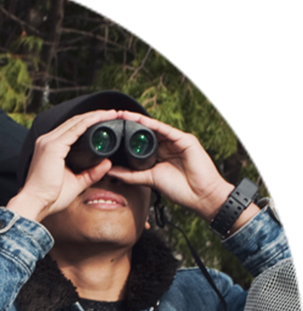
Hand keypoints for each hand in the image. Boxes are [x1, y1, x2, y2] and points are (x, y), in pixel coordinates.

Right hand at [6, 109, 120, 223]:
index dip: (90, 122)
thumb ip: (91, 173)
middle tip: (113, 115)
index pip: (71, 128)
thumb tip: (107, 164)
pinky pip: (76, 128)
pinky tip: (102, 118)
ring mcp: (49, 142)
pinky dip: (90, 121)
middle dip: (95, 116)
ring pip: (76, 121)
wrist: (35, 203)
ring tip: (112, 114)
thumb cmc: (50, 197)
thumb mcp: (76, 183)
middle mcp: (47, 141)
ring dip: (96, 115)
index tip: (107, 122)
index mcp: (50, 148)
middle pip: (74, 121)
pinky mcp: (53, 146)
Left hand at [105, 111, 240, 221]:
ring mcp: (176, 141)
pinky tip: (140, 120)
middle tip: (113, 118)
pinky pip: (166, 130)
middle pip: (146, 131)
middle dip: (130, 124)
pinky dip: (153, 125)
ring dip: (139, 121)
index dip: (126, 135)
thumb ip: (129, 175)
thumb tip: (109, 171)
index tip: (111, 131)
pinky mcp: (185, 140)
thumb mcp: (148, 179)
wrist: (200, 195)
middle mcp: (167, 145)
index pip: (140, 141)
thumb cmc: (179, 189)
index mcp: (159, 154)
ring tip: (122, 115)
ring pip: (154, 128)